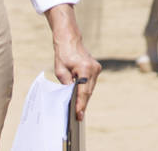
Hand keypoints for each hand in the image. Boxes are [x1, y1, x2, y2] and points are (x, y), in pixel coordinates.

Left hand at [45, 4, 100, 120]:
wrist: (70, 41)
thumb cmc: (63, 54)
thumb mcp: (60, 71)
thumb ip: (66, 84)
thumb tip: (69, 96)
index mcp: (85, 69)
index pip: (83, 91)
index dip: (80, 104)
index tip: (79, 115)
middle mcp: (94, 69)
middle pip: (88, 91)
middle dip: (83, 103)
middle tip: (79, 116)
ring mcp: (97, 68)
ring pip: (90, 88)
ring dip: (85, 97)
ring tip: (79, 110)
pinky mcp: (96, 68)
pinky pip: (91, 83)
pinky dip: (86, 90)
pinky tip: (81, 98)